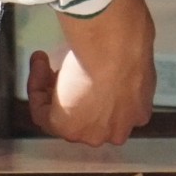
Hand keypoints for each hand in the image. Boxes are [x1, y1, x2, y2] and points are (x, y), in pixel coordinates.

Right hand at [24, 0, 155, 144]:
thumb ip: (125, 61)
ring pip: (65, 115)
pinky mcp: (66, 128)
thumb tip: (115, 48)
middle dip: (73, 92)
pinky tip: (39, 61)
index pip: (112, 107)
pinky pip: (43, 113)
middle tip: (62, 68)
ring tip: (44, 60)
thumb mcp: (133, 52)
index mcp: (138, 111)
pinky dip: (37, 87)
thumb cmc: (128, 42)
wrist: (116, 49)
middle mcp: (117, 129)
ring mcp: (92, 134)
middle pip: (89, 115)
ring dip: (51, 87)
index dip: (94, 86)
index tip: (83, 65)